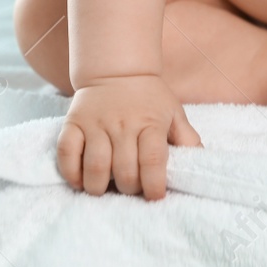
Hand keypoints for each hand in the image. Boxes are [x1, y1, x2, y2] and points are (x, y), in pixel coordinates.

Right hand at [58, 74, 201, 199]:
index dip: (154, 184)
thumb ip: (187, 139)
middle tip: (130, 189)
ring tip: (106, 189)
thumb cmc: (149, 98)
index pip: (152, 159)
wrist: (117, 70)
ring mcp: (95, 124)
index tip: (155, 196)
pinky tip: (81, 181)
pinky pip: (66, 154)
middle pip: (123, 169)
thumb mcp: (173, 113)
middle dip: (128, 189)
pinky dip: (72, 173)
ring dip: (100, 187)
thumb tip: (200, 163)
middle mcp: (122, 123)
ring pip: (95, 166)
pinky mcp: (73, 123)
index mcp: (150, 122)